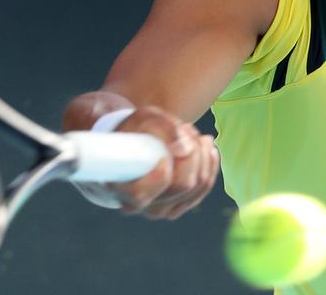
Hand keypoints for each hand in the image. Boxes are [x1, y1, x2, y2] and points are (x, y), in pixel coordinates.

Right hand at [63, 92, 219, 219]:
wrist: (128, 141)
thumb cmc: (132, 129)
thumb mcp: (143, 117)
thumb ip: (163, 127)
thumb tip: (185, 149)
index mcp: (117, 187)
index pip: (142, 194)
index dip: (160, 174)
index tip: (164, 152)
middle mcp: (136, 205)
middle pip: (182, 186)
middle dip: (192, 153)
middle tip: (185, 129)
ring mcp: (158, 209)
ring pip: (197, 186)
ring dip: (201, 155)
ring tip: (191, 134)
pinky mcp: (177, 204)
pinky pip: (203, 188)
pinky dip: (209, 164)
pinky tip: (205, 147)